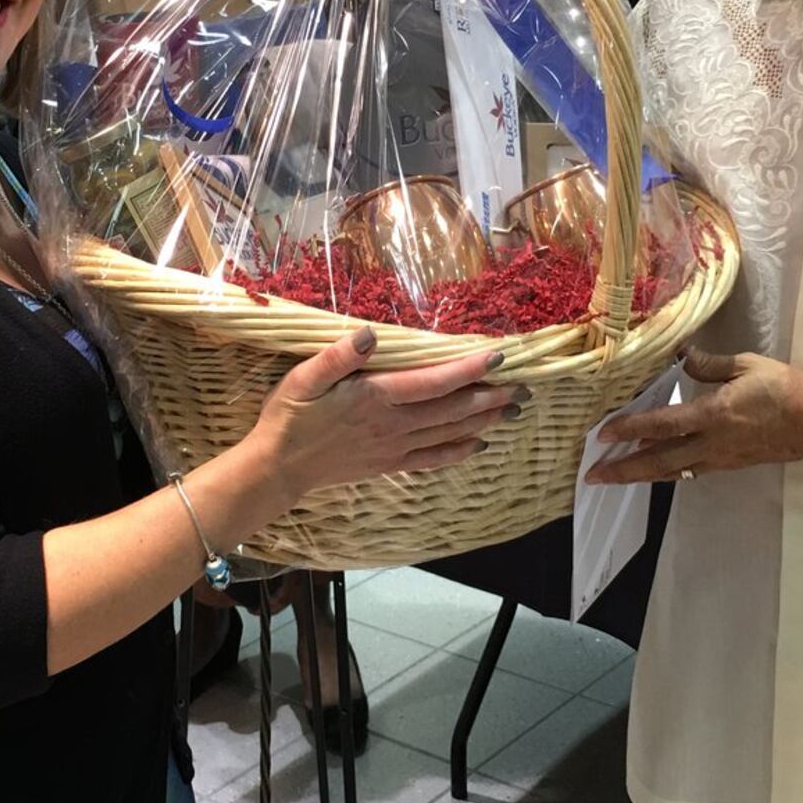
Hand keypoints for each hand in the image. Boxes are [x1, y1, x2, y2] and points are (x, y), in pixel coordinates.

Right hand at [253, 331, 518, 498]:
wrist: (277, 468)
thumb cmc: (289, 416)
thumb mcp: (303, 378)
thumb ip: (338, 356)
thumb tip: (370, 333)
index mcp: (376, 397)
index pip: (434, 381)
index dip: (469, 369)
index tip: (499, 357)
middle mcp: (392, 424)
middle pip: (452, 409)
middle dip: (491, 396)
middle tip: (525, 386)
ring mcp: (393, 447)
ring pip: (449, 433)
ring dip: (483, 421)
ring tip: (513, 410)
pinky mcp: (389, 464)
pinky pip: (432, 459)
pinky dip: (458, 452)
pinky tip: (479, 446)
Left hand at [585, 349, 802, 482]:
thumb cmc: (789, 388)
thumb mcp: (749, 365)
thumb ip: (709, 364)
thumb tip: (681, 355)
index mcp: (714, 415)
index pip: (662, 425)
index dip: (629, 429)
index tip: (602, 435)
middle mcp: (713, 444)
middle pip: (659, 462)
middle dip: (624, 470)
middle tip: (593, 476)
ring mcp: (722, 459)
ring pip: (673, 472)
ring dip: (641, 475)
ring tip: (615, 476)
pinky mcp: (731, 465)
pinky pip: (691, 472)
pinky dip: (668, 473)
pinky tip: (655, 471)